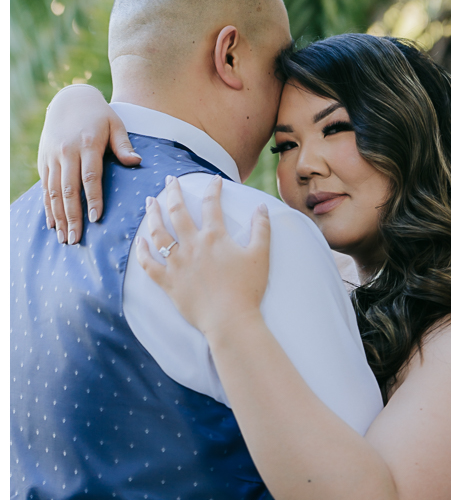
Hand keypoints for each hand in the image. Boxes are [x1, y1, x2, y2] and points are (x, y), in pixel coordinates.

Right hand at [37, 84, 140, 244]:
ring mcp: (52, 158)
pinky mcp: (44, 161)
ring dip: (58, 217)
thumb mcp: (115, 124)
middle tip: (76, 239)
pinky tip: (52, 223)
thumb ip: (124, 145)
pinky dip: (48, 207)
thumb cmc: (99, 115)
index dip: (93, 199)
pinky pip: (45, 188)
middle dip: (72, 216)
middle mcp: (67, 152)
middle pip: (69, 189)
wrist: (69, 100)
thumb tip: (137, 162)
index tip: (96, 219)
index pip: (90, 177)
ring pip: (54, 192)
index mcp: (87, 144)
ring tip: (64, 237)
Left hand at [137, 175, 270, 336]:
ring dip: (153, 214)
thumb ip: (261, 228)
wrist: (230, 320)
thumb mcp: (261, 255)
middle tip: (169, 180)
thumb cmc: (247, 288)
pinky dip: (142, 252)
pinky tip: (138, 241)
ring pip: (159, 233)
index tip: (214, 180)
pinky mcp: (168, 282)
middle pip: (178, 211)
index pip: (212, 204)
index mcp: (214, 237)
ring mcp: (177, 263)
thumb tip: (261, 206)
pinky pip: (149, 264)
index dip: (213, 189)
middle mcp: (192, 245)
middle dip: (173, 192)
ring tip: (149, 201)